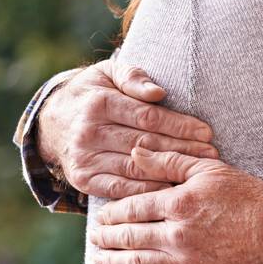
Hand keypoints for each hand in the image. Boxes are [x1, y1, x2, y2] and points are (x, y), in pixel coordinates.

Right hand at [36, 58, 217, 199]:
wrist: (52, 121)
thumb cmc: (92, 92)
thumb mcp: (107, 73)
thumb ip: (132, 76)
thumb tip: (158, 93)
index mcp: (98, 103)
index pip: (147, 118)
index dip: (179, 126)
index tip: (206, 132)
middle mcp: (88, 132)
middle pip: (145, 144)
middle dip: (181, 150)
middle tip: (210, 154)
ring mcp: (84, 158)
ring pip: (135, 168)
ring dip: (168, 172)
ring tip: (196, 173)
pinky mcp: (82, 179)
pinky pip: (119, 188)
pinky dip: (145, 190)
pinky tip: (168, 188)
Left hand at [89, 148, 262, 263]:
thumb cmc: (246, 195)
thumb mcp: (208, 168)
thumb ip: (169, 159)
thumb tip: (136, 151)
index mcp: (177, 202)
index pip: (132, 207)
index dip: (112, 212)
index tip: (101, 214)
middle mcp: (176, 233)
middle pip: (128, 236)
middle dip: (106, 237)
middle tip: (93, 237)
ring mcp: (184, 261)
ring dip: (112, 262)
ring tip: (98, 260)